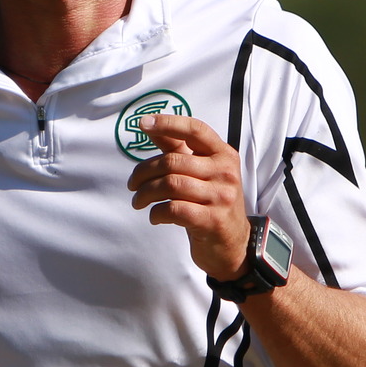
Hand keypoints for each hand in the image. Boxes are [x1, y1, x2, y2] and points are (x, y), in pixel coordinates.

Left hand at [125, 114, 250, 280]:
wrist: (232, 243)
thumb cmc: (210, 203)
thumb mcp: (200, 172)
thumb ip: (177, 148)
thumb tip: (149, 124)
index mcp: (223, 154)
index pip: (195, 129)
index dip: (168, 123)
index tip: (143, 123)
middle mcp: (225, 172)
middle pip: (173, 161)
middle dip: (144, 172)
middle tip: (133, 185)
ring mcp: (221, 197)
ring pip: (170, 185)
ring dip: (145, 194)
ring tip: (138, 201)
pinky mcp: (212, 220)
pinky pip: (174, 209)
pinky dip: (156, 213)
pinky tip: (154, 216)